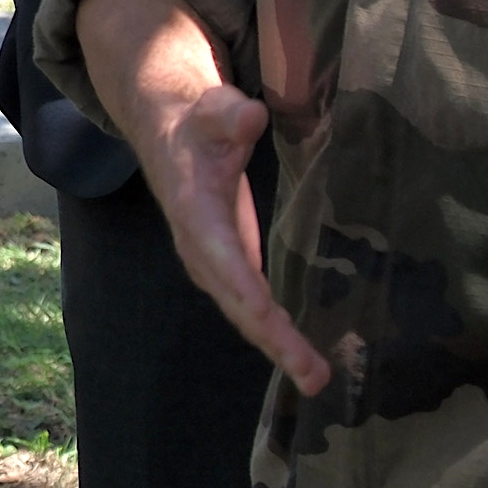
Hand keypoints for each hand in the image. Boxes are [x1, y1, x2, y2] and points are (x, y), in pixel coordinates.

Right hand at [79, 0, 327, 396]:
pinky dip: (277, 334)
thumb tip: (249, 117)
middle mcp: (203, 248)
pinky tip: (305, 355)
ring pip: (245, 313)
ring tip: (316, 377)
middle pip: (237, 301)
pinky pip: (253, 307)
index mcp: (196, 213)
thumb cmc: (198, 121)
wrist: (171, 134)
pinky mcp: (232, 266)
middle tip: (313, 375)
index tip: (270, 319)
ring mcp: (217, 262)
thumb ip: (229, 115)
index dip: (246, 290)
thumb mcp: (212, 109)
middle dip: (273, 340)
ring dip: (278, 347)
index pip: (222, 257)